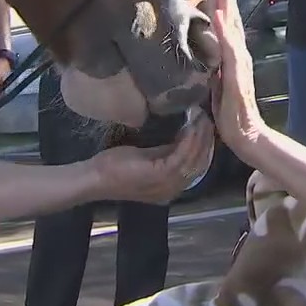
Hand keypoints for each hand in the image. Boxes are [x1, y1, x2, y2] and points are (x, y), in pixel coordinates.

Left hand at [88, 113, 214, 204]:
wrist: (95, 179)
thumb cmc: (116, 168)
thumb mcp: (148, 159)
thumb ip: (167, 152)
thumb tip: (185, 136)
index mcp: (172, 186)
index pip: (197, 166)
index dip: (205, 145)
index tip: (207, 125)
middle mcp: (175, 189)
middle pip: (200, 162)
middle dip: (206, 138)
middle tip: (209, 117)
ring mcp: (168, 184)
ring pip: (194, 158)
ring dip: (200, 136)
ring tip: (203, 117)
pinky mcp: (160, 175)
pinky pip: (182, 155)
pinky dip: (189, 139)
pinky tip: (191, 125)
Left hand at [208, 0, 267, 150]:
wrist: (244, 132)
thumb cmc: (229, 110)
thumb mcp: (216, 81)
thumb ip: (213, 64)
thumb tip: (205, 51)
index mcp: (232, 53)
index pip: (226, 21)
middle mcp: (238, 52)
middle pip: (231, 16)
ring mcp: (238, 60)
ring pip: (231, 25)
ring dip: (225, 2)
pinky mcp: (236, 72)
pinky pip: (228, 47)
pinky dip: (223, 29)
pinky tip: (218, 14)